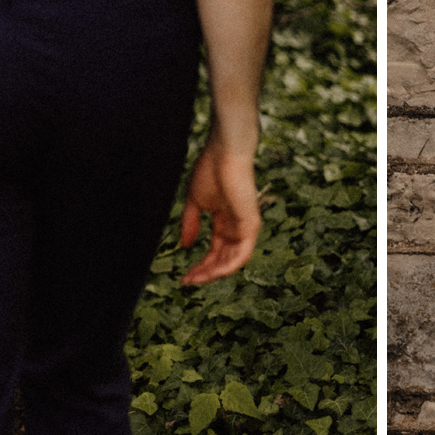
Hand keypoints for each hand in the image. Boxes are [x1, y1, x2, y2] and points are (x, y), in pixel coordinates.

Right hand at [178, 124, 260, 285]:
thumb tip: (185, 246)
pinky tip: (212, 272)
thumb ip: (190, 224)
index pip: (215, 251)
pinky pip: (242, 254)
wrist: (224, 152)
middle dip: (205, 272)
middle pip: (223, 259)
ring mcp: (245, 227)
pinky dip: (227, 266)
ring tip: (196, 279)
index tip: (183, 277)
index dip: (200, 265)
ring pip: (233, 261)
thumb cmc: (210, 170)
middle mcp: (236, 227)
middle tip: (187, 281)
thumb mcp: (195, 202)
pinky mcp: (252, 224)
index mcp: (225, 222)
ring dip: (214, 273)